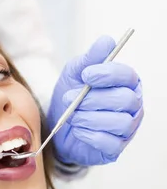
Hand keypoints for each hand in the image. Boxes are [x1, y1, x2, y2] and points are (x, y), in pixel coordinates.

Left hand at [47, 36, 143, 165]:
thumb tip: (107, 41)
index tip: (86, 75)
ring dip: (90, 118)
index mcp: (126, 83)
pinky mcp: (116, 148)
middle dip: (93, 99)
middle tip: (70, 99)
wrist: (57, 125)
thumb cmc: (70, 95)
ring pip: (120, 122)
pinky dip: (90, 135)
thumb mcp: (75, 73)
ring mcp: (127, 128)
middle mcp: (132, 105)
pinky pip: (110, 143)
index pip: (128, 76)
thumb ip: (90, 58)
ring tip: (72, 115)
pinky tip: (78, 130)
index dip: (108, 74)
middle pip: (125, 100)